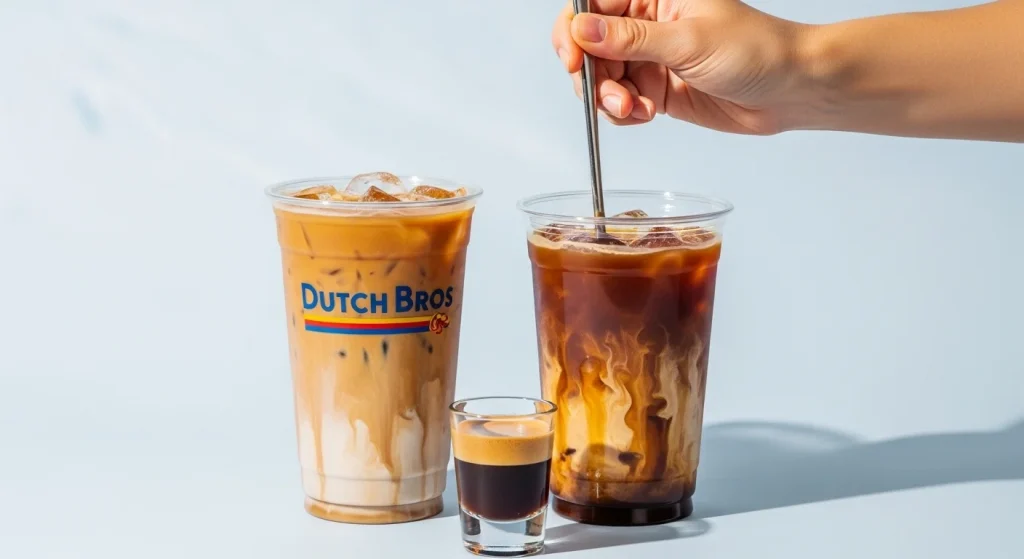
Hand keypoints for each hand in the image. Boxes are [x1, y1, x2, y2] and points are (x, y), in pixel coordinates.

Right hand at [551, 0, 810, 134]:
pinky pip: (621, 102)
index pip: (592, 7)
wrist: (790, 90)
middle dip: (594, 76)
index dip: (574, 34)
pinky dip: (625, 113)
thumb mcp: (688, 41)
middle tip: (611, 97)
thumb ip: (630, 38)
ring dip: (609, 99)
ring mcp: (652, 57)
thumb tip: (582, 30)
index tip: (574, 60)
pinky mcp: (657, 88)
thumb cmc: (756, 50)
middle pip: (590, 47)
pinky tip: (646, 114)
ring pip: (603, 78)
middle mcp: (648, 22)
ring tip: (634, 110)